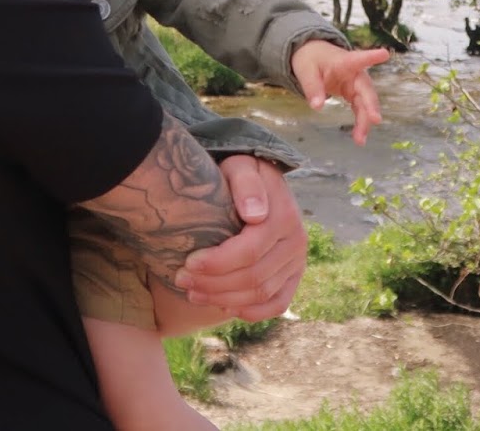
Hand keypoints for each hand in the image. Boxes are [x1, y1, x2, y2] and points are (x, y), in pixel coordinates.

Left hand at [174, 155, 306, 320]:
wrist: (261, 183)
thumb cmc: (242, 174)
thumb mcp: (241, 167)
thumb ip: (246, 184)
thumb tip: (254, 214)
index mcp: (285, 216)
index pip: (250, 251)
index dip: (217, 263)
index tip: (188, 263)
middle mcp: (297, 242)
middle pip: (254, 277)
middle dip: (214, 284)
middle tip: (182, 280)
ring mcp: (297, 262)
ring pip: (261, 294)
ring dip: (224, 299)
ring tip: (193, 293)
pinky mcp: (294, 276)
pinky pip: (276, 304)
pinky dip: (250, 311)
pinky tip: (223, 306)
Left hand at [291, 39, 386, 144]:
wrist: (312, 56)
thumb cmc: (311, 59)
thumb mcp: (306, 71)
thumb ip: (312, 88)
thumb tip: (318, 107)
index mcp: (344, 62)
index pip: (358, 59)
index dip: (371, 57)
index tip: (385, 54)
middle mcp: (354, 73)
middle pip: (365, 89)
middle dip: (370, 105)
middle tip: (375, 120)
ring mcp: (356, 85)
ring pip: (365, 103)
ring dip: (364, 121)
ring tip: (361, 140)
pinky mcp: (353, 94)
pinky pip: (360, 109)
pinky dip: (360, 122)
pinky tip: (359, 137)